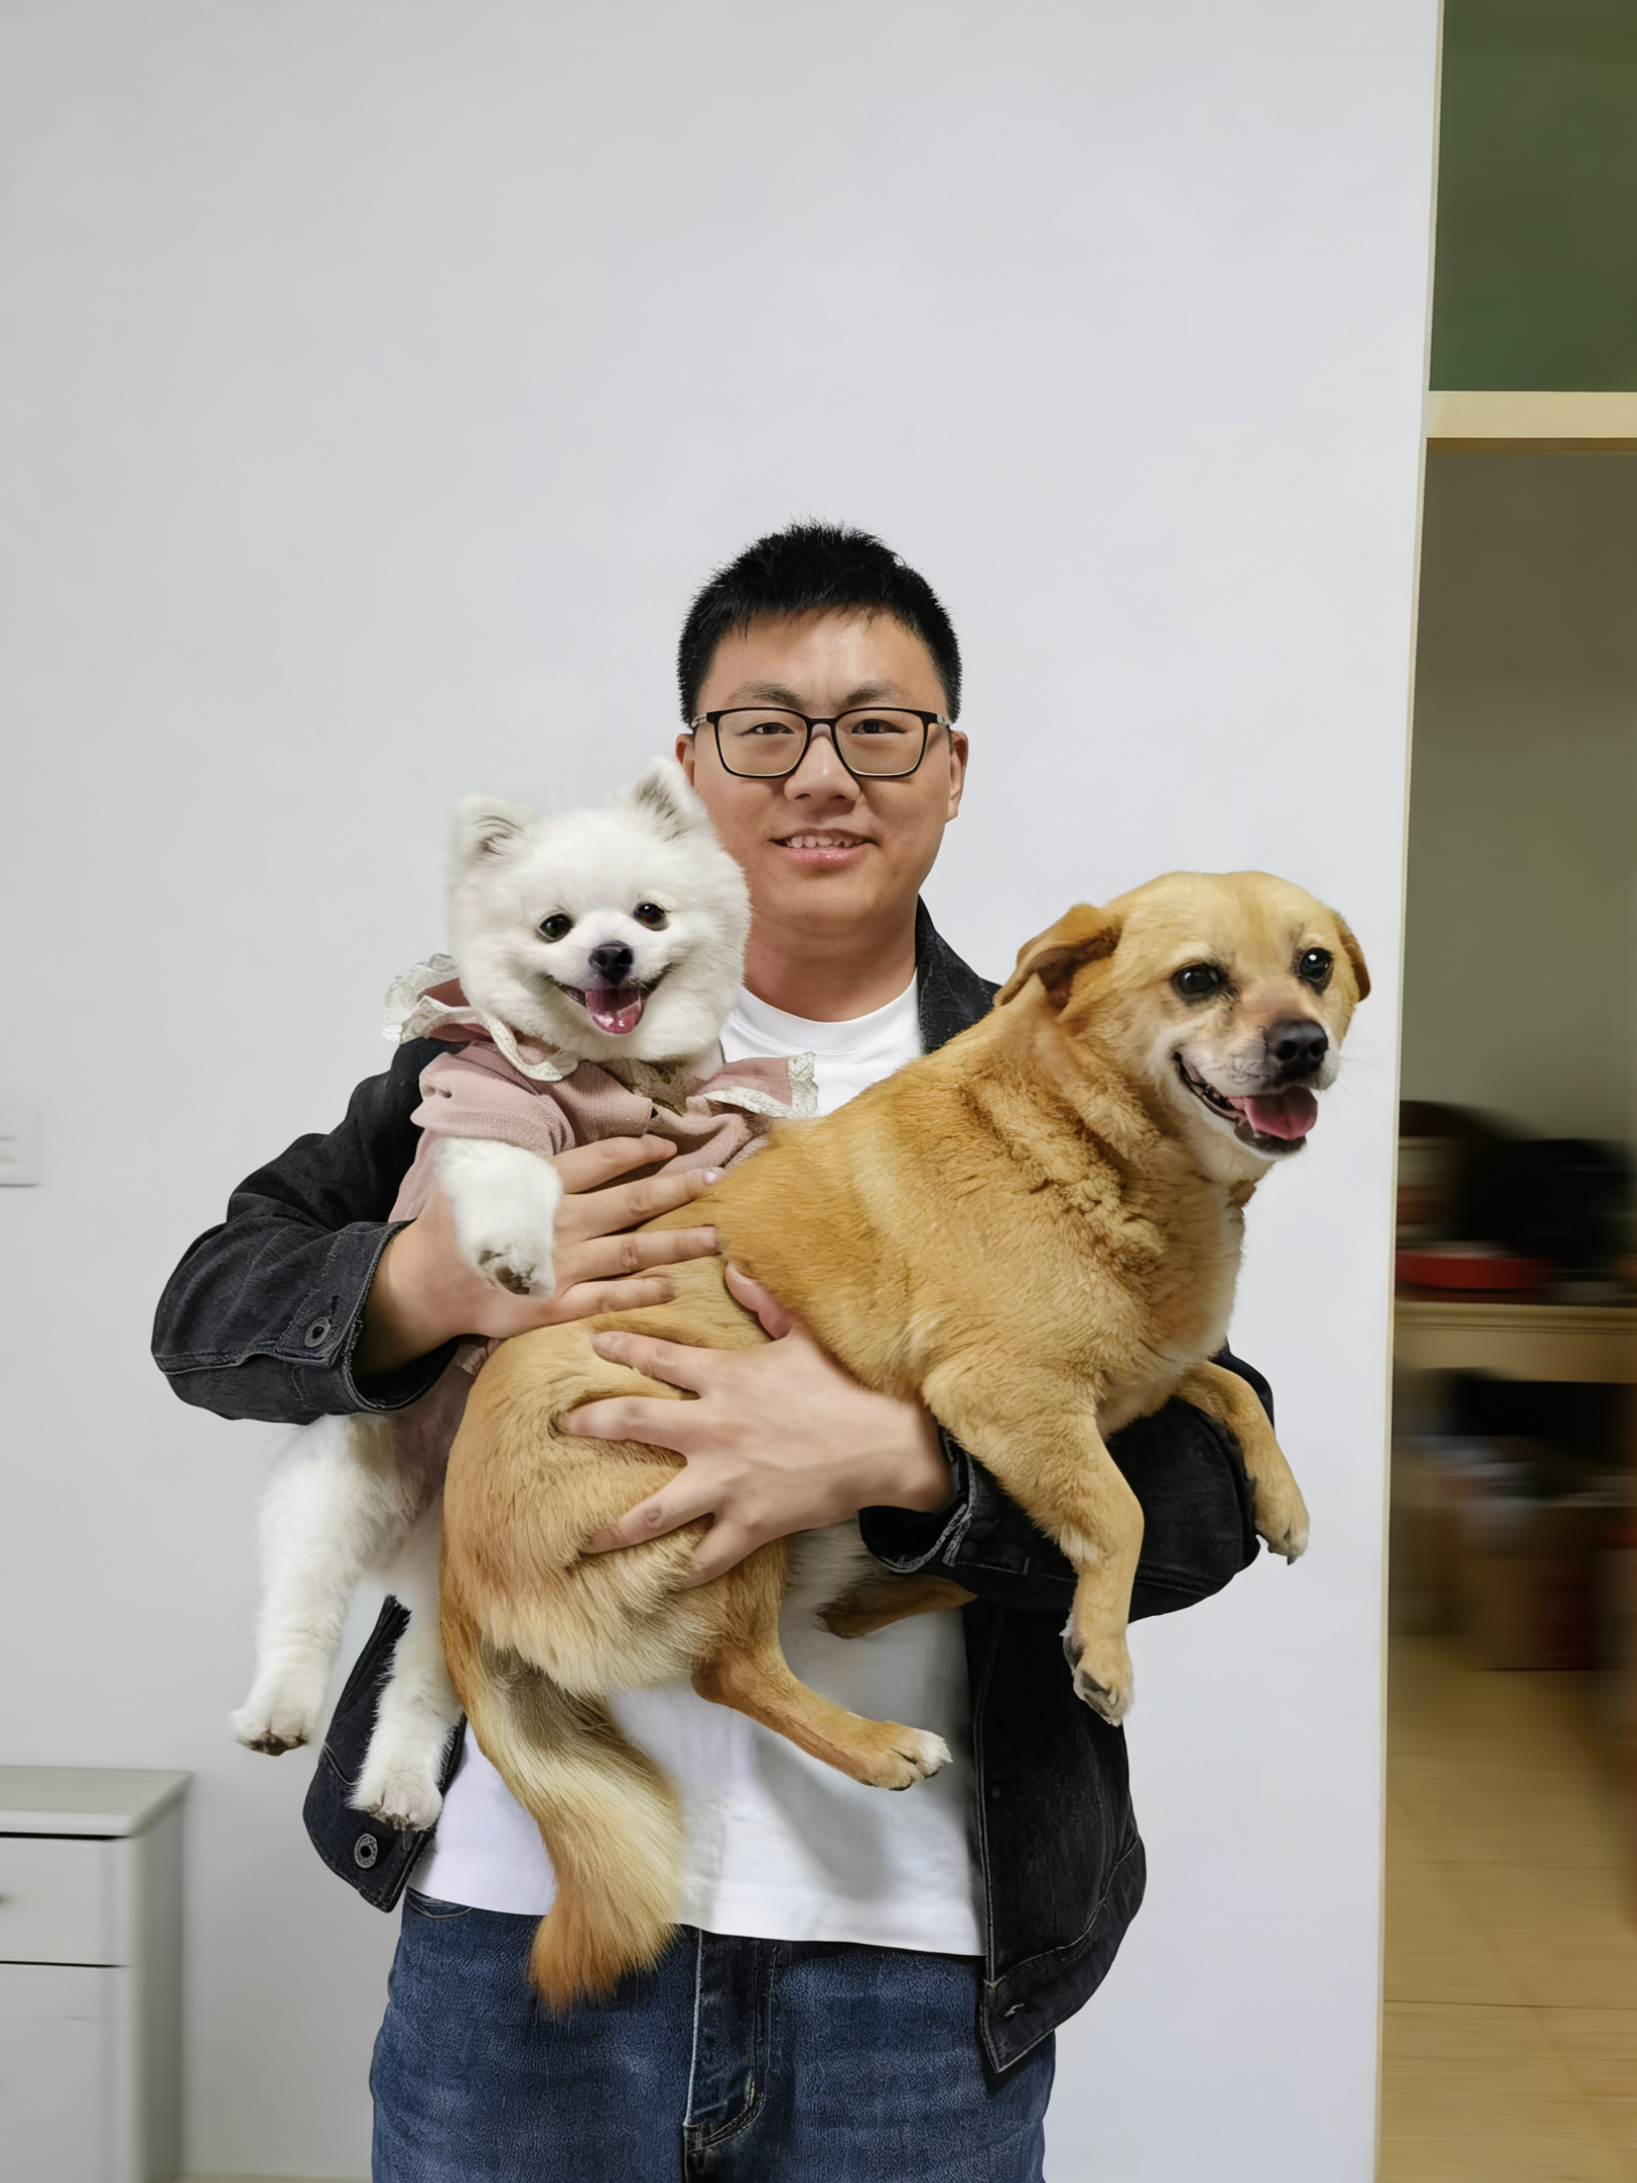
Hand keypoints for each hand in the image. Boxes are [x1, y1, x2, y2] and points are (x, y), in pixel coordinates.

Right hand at [355, 1136, 720, 1378]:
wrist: (428, 1284)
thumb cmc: (458, 1225)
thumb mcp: (483, 1177)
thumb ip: (526, 1162)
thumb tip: (559, 1138)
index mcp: (544, 1186)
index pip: (603, 1159)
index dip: (640, 1150)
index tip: (670, 1147)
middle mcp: (562, 1223)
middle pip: (634, 1202)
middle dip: (680, 1189)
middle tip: (718, 1180)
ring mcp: (563, 1267)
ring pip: (634, 1252)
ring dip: (679, 1243)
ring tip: (714, 1237)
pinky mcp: (558, 1306)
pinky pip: (611, 1297)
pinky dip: (644, 1291)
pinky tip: (673, 1285)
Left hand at [570, 1267, 955, 1585]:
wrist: (884, 1445)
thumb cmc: (843, 1389)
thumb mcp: (803, 1338)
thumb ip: (764, 1304)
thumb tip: (735, 1268)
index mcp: (725, 1378)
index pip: (658, 1357)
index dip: (621, 1345)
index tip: (591, 1343)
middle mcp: (714, 1428)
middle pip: (633, 1422)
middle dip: (590, 1424)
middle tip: (562, 1428)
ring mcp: (727, 1480)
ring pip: (653, 1510)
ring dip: (613, 1528)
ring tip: (581, 1540)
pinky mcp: (749, 1523)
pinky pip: (708, 1557)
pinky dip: (687, 1573)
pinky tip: (665, 1583)